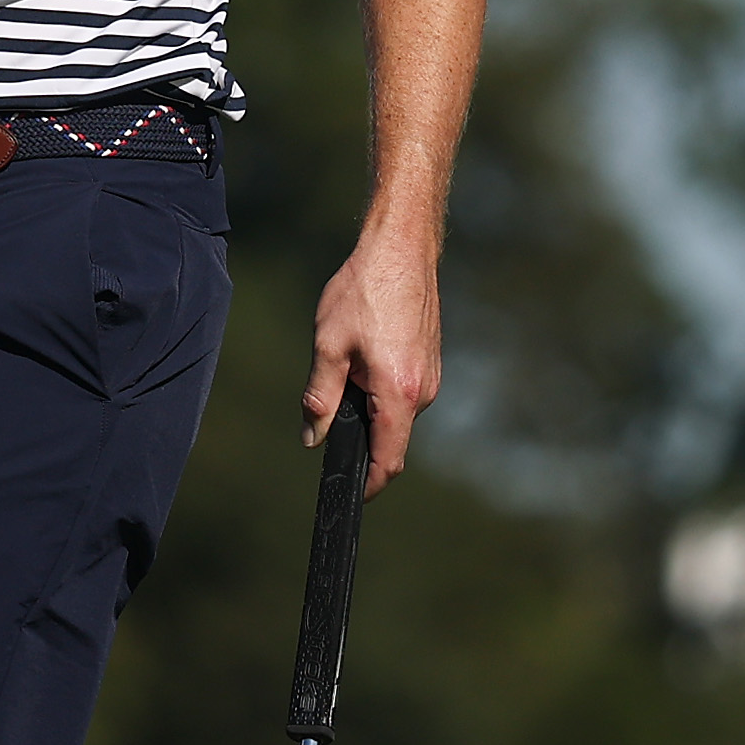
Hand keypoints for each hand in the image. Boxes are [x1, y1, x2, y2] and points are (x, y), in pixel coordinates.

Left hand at [304, 234, 443, 495]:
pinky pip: (403, 392)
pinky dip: (381, 390)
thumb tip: (313, 438)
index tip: (350, 494)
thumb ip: (320, 398)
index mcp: (398, 393)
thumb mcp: (328, 346)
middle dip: (361, 437)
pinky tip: (363, 354)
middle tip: (329, 408)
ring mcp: (431, 376)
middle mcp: (423, 391)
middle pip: (391, 439)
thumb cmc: (363, 292)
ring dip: (370, 408)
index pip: (389, 460)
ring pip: (396, 414)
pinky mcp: (430, 362)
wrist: (400, 250)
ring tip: (345, 365)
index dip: (369, 485)